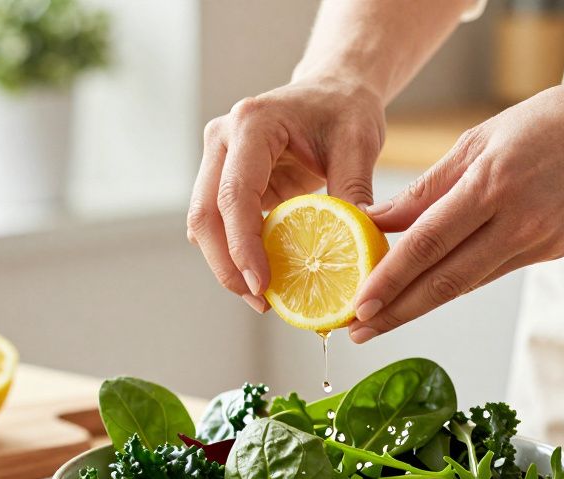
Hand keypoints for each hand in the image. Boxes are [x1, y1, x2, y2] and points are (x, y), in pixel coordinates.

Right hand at [187, 79, 385, 312]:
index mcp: (251, 124)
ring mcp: (218, 160)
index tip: (260, 285)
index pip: (235, 194)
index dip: (242, 245)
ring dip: (226, 265)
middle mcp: (223, 139)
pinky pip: (219, 225)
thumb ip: (354, 192)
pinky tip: (264, 277)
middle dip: (227, 266)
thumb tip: (358, 248)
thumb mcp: (359, 145)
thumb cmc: (345, 110)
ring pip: (203, 225)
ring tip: (263, 297)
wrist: (333, 90)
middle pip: (205, 215)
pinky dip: (236, 254)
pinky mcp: (224, 181)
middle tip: (261, 302)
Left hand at [348, 78, 563, 342]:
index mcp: (493, 184)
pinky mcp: (556, 251)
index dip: (389, 279)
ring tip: (381, 319)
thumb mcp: (482, 137)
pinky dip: (459, 282)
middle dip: (396, 311)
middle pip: (445, 281)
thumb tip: (380, 220)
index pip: (428, 243)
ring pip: (469, 283)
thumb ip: (430, 186)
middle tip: (356, 331)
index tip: (357, 304)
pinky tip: (429, 292)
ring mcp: (541, 241)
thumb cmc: (553, 119)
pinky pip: (495, 271)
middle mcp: (518, 221)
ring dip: (421, 305)